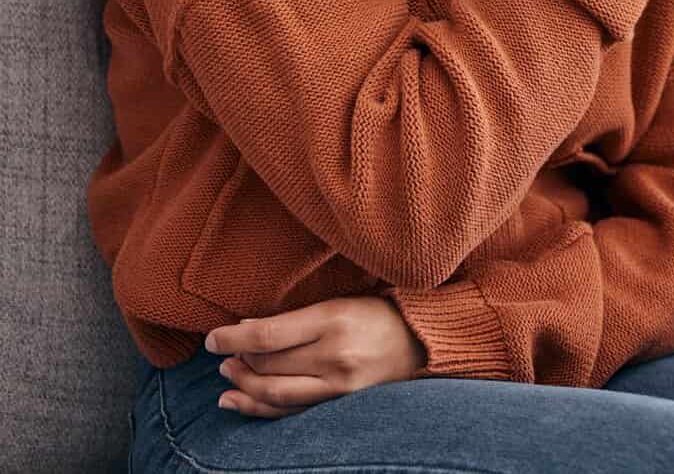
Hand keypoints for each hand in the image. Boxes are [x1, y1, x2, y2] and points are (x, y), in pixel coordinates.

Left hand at [204, 296, 425, 418]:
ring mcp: (338, 385)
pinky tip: (237, 400)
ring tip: (228, 374)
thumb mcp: (340, 302)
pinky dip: (258, 409)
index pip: (268, 335)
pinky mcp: (340, 403)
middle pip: (268, 365)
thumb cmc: (378, 314)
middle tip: (222, 355)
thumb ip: (296, 317)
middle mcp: (335, 355)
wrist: (422, 342)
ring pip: (274, 393)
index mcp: (334, 320)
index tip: (212, 338)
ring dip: (243, 385)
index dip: (233, 338)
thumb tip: (247, 326)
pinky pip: (290, 411)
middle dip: (238, 360)